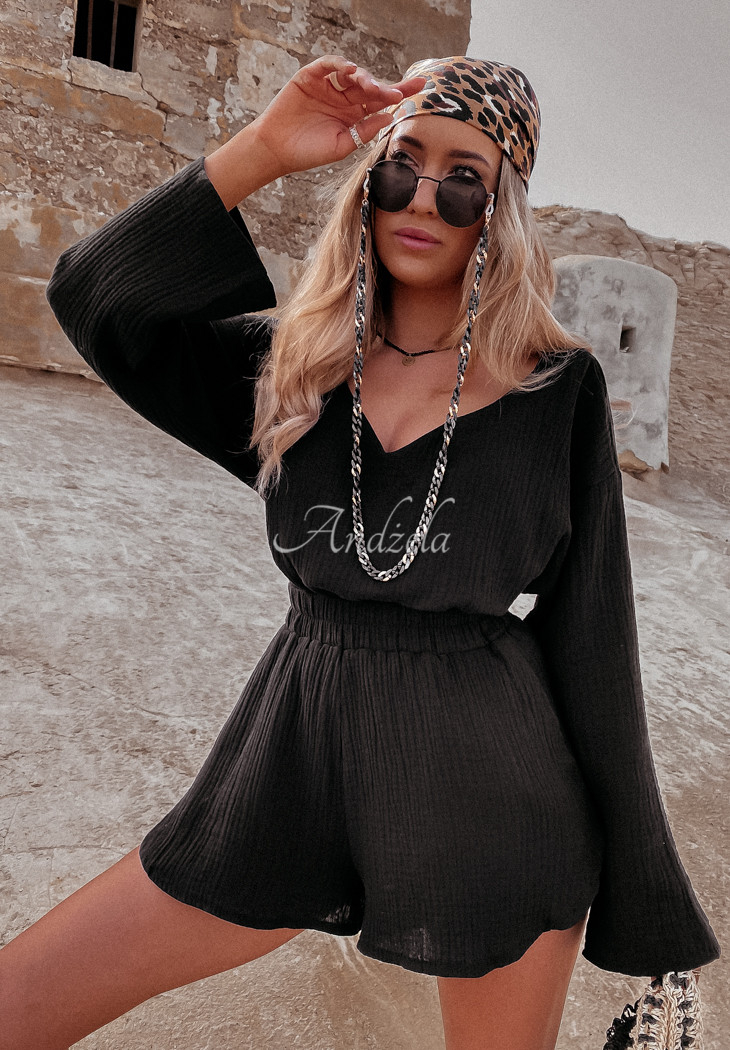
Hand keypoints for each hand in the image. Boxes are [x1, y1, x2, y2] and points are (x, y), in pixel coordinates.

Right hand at [250, 55, 426, 176]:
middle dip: (388, 86)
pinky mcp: (310, 77)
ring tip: (372, 88)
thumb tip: (389, 116)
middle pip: (371, 85)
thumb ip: (365, 130)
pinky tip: (351, 72)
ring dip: (365, 77)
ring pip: (352, 74)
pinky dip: (341, 64)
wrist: (278, 150)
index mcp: (353, 114)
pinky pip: (329, 64)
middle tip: (402, 90)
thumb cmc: (309, 152)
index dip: (399, 93)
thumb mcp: (343, 145)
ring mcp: (327, 86)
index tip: (420, 88)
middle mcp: (343, 98)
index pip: (380, 100)